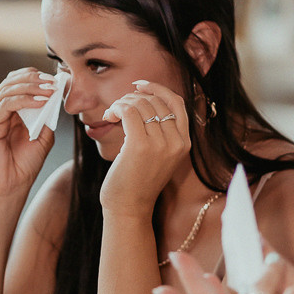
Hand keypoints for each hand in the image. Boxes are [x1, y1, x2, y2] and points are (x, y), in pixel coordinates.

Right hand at [0, 68, 58, 196]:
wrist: (10, 189)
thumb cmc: (23, 167)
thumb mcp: (42, 138)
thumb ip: (46, 118)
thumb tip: (55, 98)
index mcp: (7, 112)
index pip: (16, 82)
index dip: (34, 77)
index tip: (54, 81)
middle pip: (11, 82)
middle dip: (34, 78)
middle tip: (52, 82)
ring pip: (8, 89)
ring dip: (31, 87)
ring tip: (50, 91)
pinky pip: (5, 105)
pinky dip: (24, 100)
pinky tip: (40, 102)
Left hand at [99, 80, 190, 217]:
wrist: (129, 208)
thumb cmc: (138, 181)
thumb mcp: (159, 154)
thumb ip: (161, 131)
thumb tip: (144, 98)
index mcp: (184, 143)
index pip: (177, 102)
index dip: (158, 88)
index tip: (139, 85)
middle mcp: (177, 142)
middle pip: (156, 100)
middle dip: (133, 97)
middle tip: (118, 106)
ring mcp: (160, 144)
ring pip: (140, 104)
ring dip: (121, 103)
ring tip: (112, 114)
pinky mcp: (140, 146)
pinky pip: (128, 111)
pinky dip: (116, 108)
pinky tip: (108, 117)